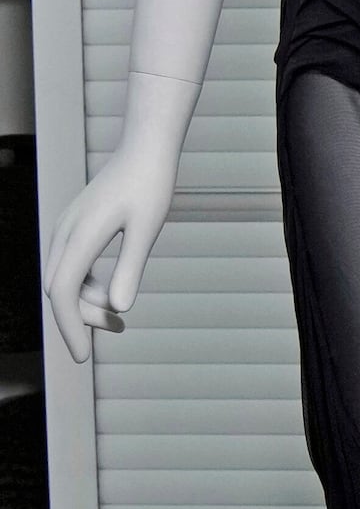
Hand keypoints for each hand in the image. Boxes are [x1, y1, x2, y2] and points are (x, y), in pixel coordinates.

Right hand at [43, 143, 178, 363]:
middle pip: (61, 290)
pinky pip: (72, 267)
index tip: (82, 357)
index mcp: (80, 235)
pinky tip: (111, 297)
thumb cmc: (150, 186)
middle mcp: (65, 233)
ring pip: (64, 280)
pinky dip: (87, 286)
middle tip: (118, 330)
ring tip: (119, 321)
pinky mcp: (75, 228)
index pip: (64, 292)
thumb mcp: (147, 229)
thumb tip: (118, 309)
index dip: (70, 327)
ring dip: (86, 303)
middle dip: (82, 317)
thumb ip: (131, 268)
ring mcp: (66, 230)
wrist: (144, 151)